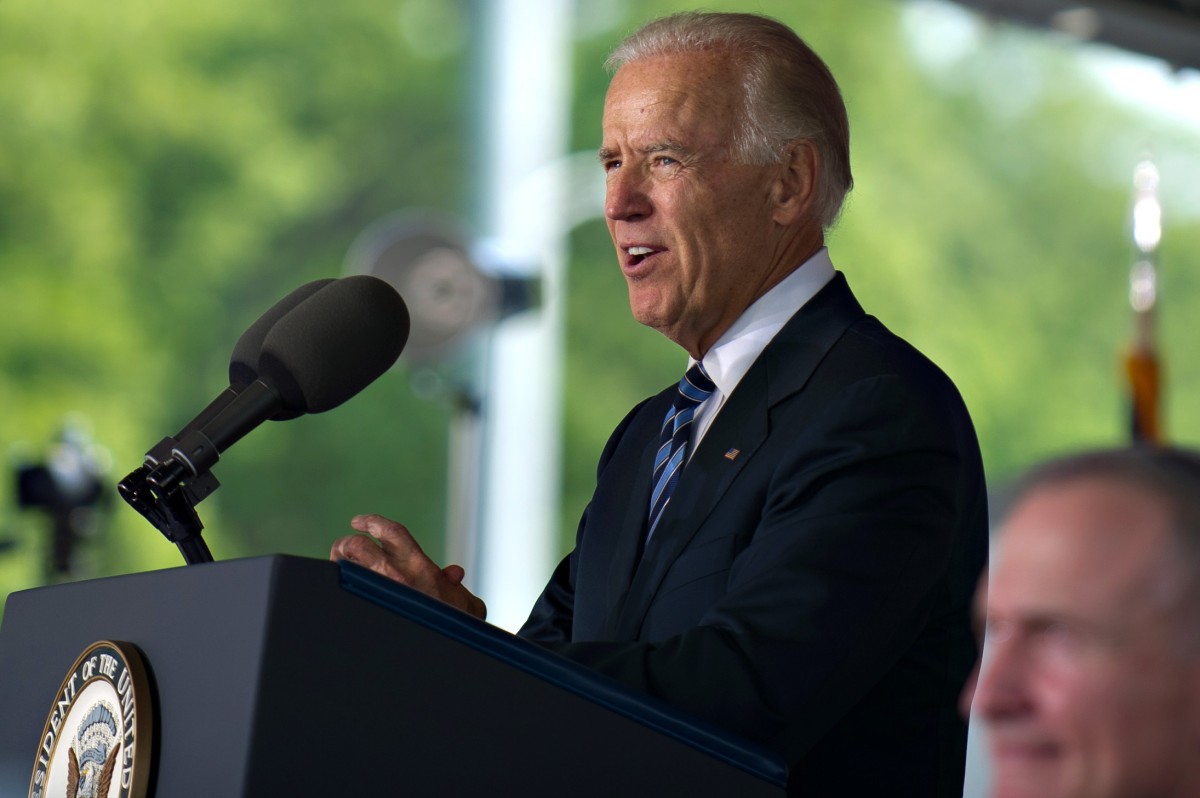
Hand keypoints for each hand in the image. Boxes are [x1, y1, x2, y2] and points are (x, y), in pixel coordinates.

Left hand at [330, 514, 485, 619]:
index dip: (373, 522)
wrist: (447, 648)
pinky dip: (339, 583)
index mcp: (420, 566)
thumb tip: (454, 573)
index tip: (360, 522)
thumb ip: (456, 585)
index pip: (392, 532)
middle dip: (346, 543)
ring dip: (338, 562)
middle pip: (358, 545)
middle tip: (343, 547)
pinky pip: (346, 589)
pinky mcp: (369, 609)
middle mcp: (396, 575)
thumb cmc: (457, 627)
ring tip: (338, 564)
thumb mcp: (464, 603)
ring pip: (346, 566)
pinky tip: (339, 585)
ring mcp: (379, 593)